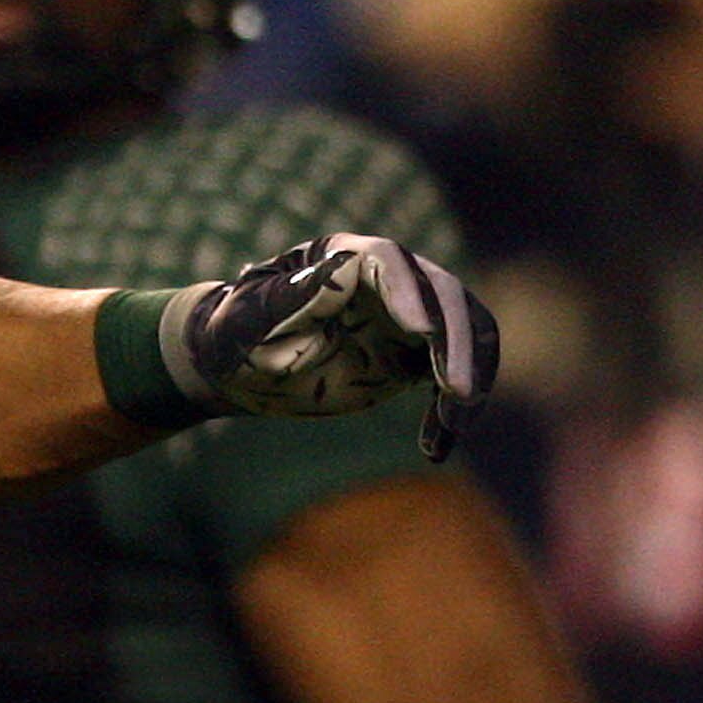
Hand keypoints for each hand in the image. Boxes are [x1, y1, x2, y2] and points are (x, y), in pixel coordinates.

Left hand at [167, 234, 500, 459]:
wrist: (238, 369)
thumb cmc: (233, 335)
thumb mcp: (250, 321)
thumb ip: (292, 296)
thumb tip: (340, 269)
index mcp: (338, 256)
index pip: (387, 260)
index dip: (408, 291)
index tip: (422, 332)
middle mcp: (381, 280)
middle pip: (442, 294)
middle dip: (456, 342)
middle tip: (458, 392)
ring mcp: (403, 316)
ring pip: (464, 333)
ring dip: (469, 377)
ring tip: (453, 423)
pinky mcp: (412, 355)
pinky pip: (453, 374)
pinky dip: (454, 410)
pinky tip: (436, 446)